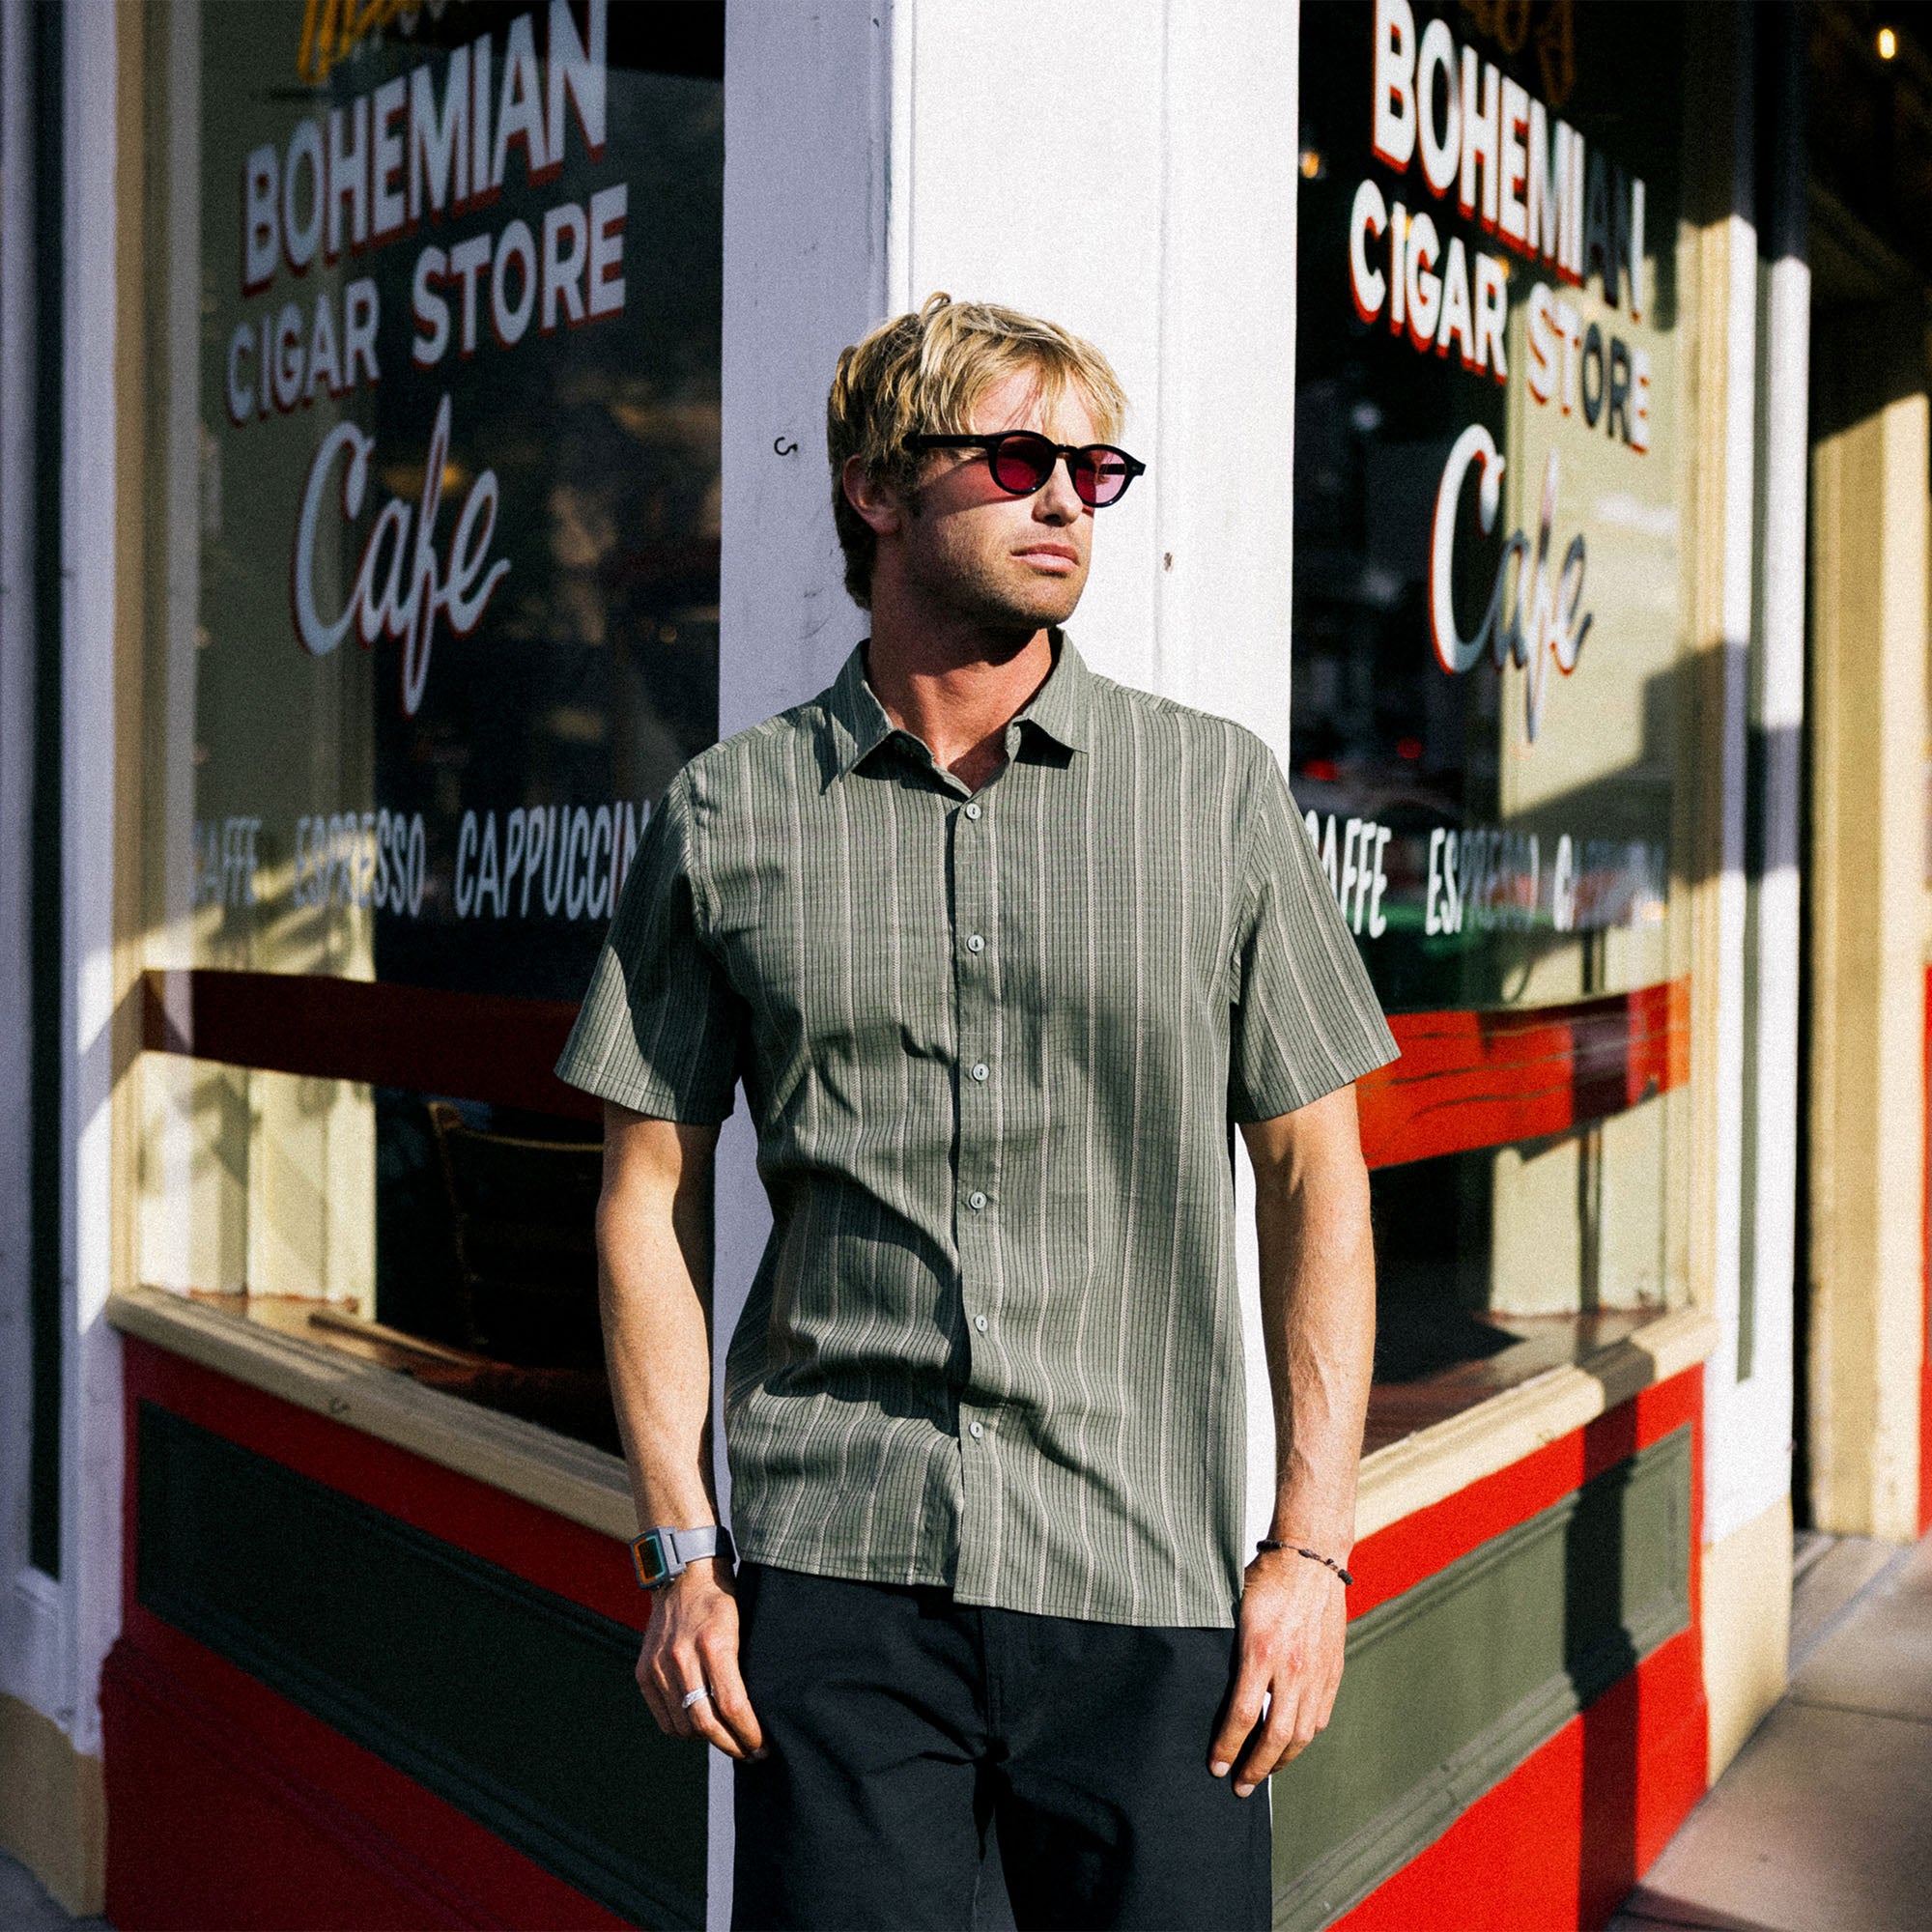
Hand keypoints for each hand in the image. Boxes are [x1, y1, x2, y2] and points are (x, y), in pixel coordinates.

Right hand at [635, 1559, 765, 1759]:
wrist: (682, 1576)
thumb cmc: (721, 1600)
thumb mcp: (742, 1626)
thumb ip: (742, 1668)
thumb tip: (755, 1714)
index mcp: (714, 1643)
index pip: (732, 1706)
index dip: (749, 1733)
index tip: (762, 1746)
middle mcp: (683, 1656)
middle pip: (705, 1723)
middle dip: (731, 1745)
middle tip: (749, 1752)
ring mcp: (659, 1665)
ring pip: (683, 1726)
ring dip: (707, 1741)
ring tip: (727, 1739)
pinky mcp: (644, 1672)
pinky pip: (664, 1718)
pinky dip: (682, 1730)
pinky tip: (699, 1727)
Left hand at [1209, 1547, 1347, 1795]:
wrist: (1311, 1558)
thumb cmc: (1266, 1579)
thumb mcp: (1235, 1609)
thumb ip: (1227, 1649)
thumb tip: (1207, 1683)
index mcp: (1260, 1650)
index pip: (1241, 1715)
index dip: (1227, 1747)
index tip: (1216, 1766)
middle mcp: (1291, 1667)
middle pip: (1275, 1736)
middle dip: (1255, 1767)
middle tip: (1240, 1786)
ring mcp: (1316, 1671)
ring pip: (1302, 1733)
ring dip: (1282, 1759)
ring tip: (1264, 1770)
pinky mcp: (1332, 1669)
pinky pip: (1320, 1715)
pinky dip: (1305, 1736)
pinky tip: (1291, 1742)